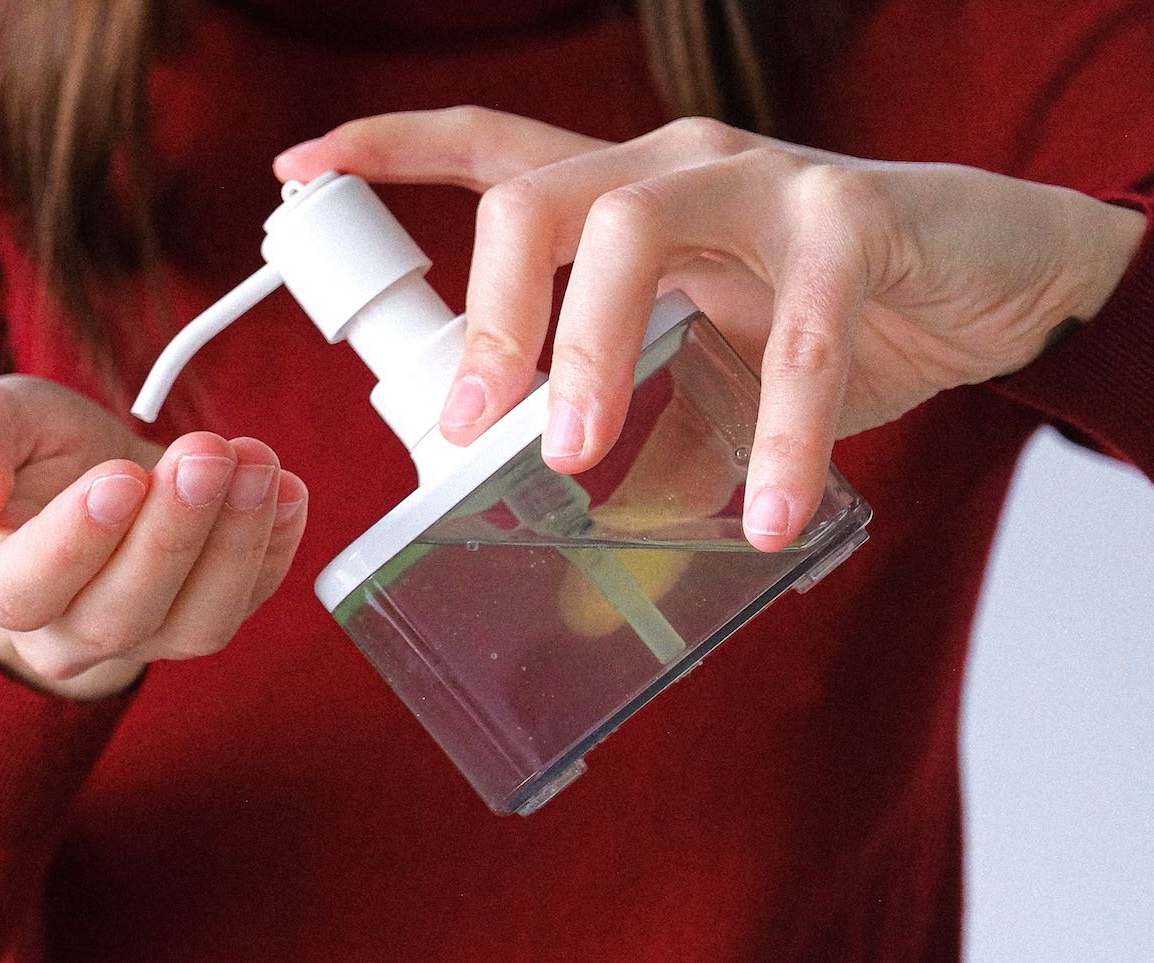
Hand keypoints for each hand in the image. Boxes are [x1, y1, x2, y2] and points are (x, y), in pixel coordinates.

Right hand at [0, 375, 308, 699]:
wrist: (77, 476)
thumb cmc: (21, 454)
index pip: (23, 591)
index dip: (75, 543)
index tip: (121, 478)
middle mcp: (62, 630)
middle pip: (120, 613)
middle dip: (173, 532)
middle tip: (205, 454)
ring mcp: (140, 634)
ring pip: (195, 623)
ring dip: (236, 543)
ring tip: (255, 463)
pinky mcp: (199, 617)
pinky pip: (246, 603)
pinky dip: (275, 546)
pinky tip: (283, 487)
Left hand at [276, 108, 1145, 550]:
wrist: (993, 280)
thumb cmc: (825, 316)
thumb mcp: (703, 384)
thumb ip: (639, 453)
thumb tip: (575, 581)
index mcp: (619, 196)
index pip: (487, 148)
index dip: (387, 149)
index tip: (297, 169)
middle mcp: (673, 169)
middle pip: (536, 198)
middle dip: (486, 310)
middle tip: (467, 423)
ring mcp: (761, 184)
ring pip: (637, 231)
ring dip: (590, 351)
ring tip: (576, 459)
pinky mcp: (854, 221)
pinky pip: (798, 333)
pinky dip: (776, 433)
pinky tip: (767, 514)